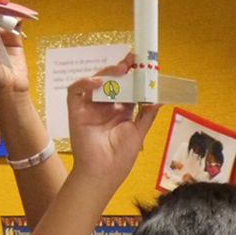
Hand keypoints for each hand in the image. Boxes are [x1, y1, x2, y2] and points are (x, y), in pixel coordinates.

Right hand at [65, 55, 161, 183]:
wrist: (103, 173)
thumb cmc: (120, 157)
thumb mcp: (138, 131)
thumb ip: (147, 113)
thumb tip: (160, 98)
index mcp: (120, 112)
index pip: (126, 89)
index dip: (133, 76)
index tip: (142, 64)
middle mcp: (105, 108)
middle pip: (111, 82)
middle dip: (121, 70)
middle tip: (132, 61)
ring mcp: (90, 108)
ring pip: (95, 83)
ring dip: (107, 73)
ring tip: (121, 69)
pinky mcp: (76, 112)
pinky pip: (75, 92)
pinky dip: (84, 83)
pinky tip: (98, 83)